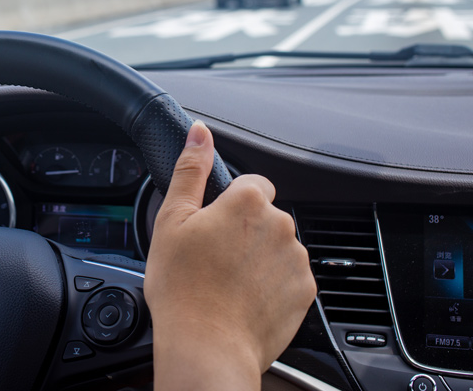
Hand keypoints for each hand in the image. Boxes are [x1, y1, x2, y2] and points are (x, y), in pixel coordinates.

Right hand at [145, 121, 315, 390]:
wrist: (206, 346)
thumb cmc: (183, 286)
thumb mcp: (173, 219)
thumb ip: (192, 169)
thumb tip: (200, 132)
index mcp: (248, 201)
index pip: (252, 183)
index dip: (230, 202)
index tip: (214, 225)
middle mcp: (281, 224)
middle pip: (265, 215)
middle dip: (245, 230)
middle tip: (214, 256)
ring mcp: (296, 259)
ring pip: (277, 246)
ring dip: (259, 256)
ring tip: (227, 281)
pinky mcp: (305, 291)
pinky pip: (289, 276)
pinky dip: (272, 284)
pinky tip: (245, 298)